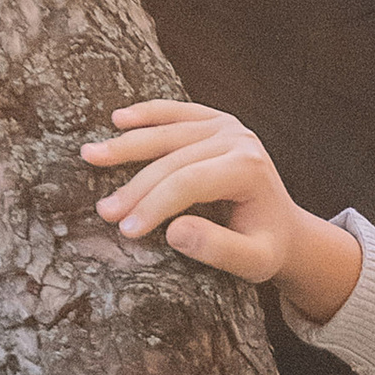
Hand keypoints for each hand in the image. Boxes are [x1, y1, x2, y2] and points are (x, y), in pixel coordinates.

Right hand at [83, 100, 361, 325]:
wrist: (284, 227)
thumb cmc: (265, 247)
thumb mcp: (252, 261)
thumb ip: (218, 250)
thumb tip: (174, 232)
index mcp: (248, 169)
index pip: (190, 182)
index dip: (154, 204)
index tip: (126, 230)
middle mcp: (239, 140)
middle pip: (174, 159)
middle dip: (135, 186)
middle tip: (104, 212)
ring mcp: (227, 126)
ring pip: (168, 132)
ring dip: (127, 145)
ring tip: (90, 156)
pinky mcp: (217, 121)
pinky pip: (177, 112)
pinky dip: (148, 113)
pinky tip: (118, 118)